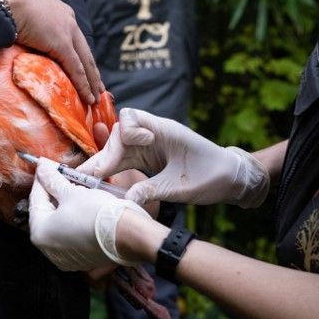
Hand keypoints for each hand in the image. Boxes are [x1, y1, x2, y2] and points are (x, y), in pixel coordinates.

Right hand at [0, 0, 102, 103]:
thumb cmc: (3, 0)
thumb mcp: (19, 13)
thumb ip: (24, 26)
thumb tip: (15, 36)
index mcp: (59, 12)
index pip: (74, 39)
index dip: (81, 56)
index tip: (87, 69)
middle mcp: (68, 21)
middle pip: (85, 52)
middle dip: (93, 71)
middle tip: (99, 88)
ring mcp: (67, 32)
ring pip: (85, 62)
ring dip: (92, 81)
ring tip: (96, 98)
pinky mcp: (61, 44)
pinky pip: (76, 69)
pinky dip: (83, 85)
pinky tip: (88, 97)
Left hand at [28, 159, 147, 270]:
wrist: (129, 236)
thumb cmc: (98, 215)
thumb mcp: (71, 192)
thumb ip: (52, 180)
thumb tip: (41, 168)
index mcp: (40, 234)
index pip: (35, 199)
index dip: (42, 180)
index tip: (44, 168)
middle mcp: (48, 250)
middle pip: (46, 213)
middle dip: (53, 193)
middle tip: (60, 176)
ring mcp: (65, 257)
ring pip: (59, 224)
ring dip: (64, 207)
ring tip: (74, 190)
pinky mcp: (81, 259)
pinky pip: (71, 235)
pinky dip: (73, 221)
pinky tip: (83, 208)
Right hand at [75, 107, 269, 207]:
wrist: (230, 178)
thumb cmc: (213, 176)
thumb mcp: (182, 188)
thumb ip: (152, 191)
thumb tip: (126, 201)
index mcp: (164, 131)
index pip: (131, 117)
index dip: (127, 131)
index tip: (138, 146)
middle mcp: (152, 135)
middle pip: (118, 136)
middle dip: (105, 155)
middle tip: (91, 176)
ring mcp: (148, 146)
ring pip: (117, 148)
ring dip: (104, 163)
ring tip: (87, 179)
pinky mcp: (146, 158)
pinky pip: (123, 159)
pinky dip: (111, 168)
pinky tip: (99, 180)